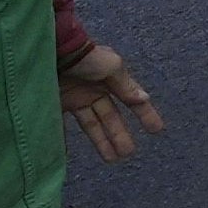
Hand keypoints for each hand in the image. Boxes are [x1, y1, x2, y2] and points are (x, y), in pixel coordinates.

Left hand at [60, 43, 164, 160]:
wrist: (51, 48)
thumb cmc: (83, 55)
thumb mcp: (111, 66)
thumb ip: (126, 85)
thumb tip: (144, 99)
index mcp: (109, 81)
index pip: (131, 101)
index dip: (145, 114)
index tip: (156, 130)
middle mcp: (92, 91)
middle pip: (110, 118)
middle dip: (120, 136)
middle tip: (127, 154)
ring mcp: (73, 99)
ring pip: (91, 126)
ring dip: (101, 142)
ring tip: (111, 159)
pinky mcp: (55, 105)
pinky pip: (61, 127)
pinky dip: (63, 142)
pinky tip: (68, 156)